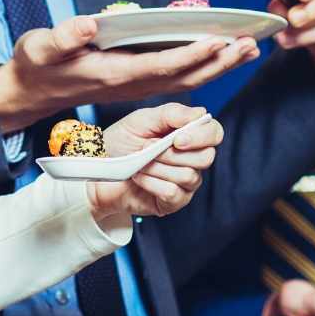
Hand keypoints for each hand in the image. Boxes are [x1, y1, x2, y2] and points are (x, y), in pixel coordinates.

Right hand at [0, 16, 257, 131]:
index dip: (192, 55)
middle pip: (186, 77)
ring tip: (249, 49)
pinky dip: (205, 67)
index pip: (162, 67)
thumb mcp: (40, 47)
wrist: (31, 92)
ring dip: (219, 66)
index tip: (218, 40)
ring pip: (188, 80)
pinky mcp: (138, 81)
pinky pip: (180, 78)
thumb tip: (88, 23)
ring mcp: (137, 86)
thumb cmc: (37, 65)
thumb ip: (64, 36)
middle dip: (220, 62)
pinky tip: (223, 54)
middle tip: (252, 45)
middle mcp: (132, 85)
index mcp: (114, 75)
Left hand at [86, 103, 223, 219]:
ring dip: (158, 168)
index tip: (177, 139)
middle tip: (149, 148)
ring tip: (139, 163)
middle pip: (206, 157)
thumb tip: (199, 114)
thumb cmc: (121, 143)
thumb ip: (171, 114)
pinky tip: (139, 177)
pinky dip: (152, 183)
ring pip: (188, 176)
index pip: (214, 133)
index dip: (201, 136)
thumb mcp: (141, 120)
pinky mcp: (173, 201)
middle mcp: (192, 158)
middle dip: (173, 154)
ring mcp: (185, 182)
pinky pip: (173, 193)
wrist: (100, 169)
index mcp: (188, 134)